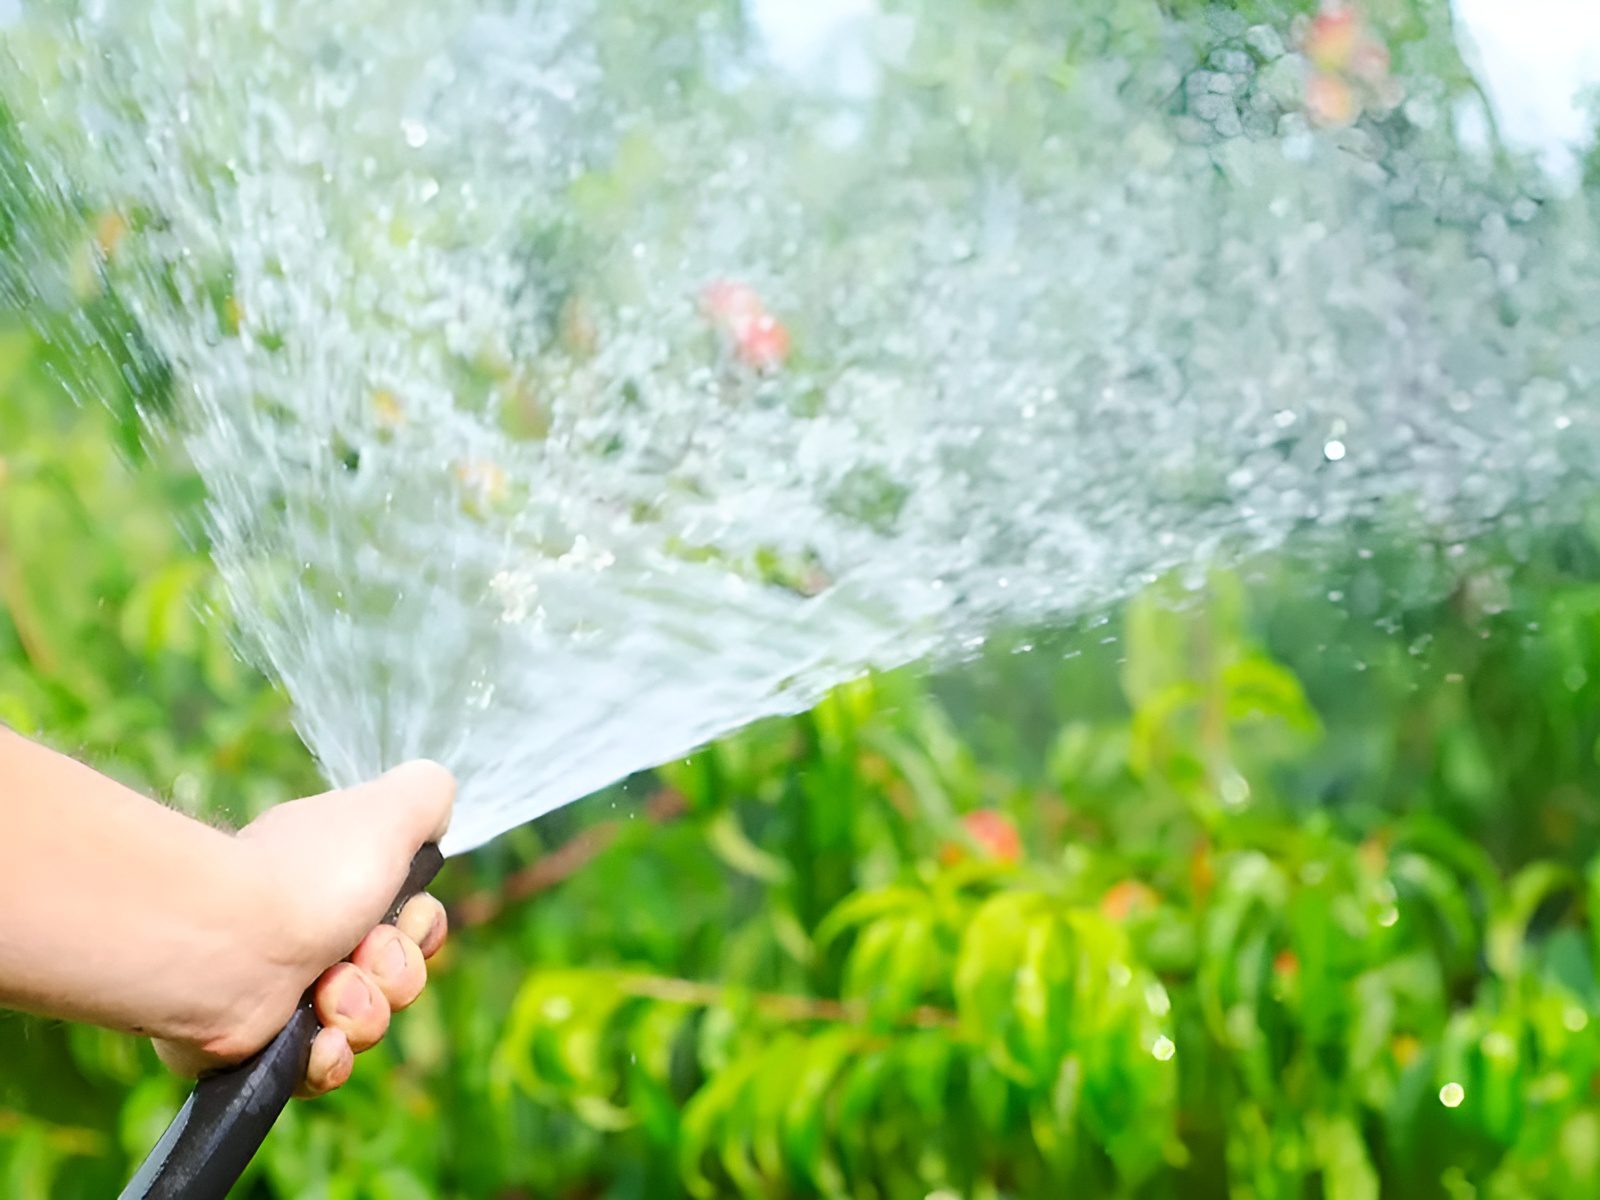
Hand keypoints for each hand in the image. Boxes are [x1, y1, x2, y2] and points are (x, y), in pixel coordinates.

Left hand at [152, 761, 453, 1096]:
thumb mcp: (388, 810)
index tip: (406, 919)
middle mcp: (312, 932)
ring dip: (362, 1013)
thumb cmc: (310, 878)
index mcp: (337, 880)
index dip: (421, 929)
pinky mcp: (261, 1047)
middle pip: (397, 977)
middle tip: (360, 957)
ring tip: (328, 994)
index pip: (410, 921)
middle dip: (395, 974)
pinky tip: (315, 1040)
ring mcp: (285, 993)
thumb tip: (434, 817)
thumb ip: (427, 794)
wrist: (227, 946)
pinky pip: (323, 1067)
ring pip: (366, 1025)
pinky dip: (328, 1057)